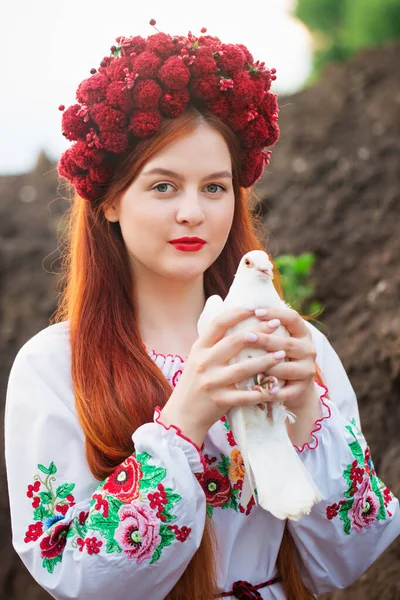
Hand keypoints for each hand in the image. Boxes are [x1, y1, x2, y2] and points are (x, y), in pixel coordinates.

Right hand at [159, 306, 287, 446]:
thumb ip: (212, 340)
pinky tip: (276, 387)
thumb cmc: (194, 383)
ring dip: (266, 360)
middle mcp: (203, 363)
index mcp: (198, 349)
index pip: (219, 323)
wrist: (182, 415)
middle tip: (277, 324)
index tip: (256, 308)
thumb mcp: (197, 358)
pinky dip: (262, 391)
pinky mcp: (219, 401)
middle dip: (259, 331)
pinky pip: (245, 395)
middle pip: (234, 341)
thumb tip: (227, 312)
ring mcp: (211, 382)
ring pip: (244, 368)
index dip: (238, 313)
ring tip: (282, 354)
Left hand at [251, 306, 318, 411]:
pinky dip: (274, 391)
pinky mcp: (302, 389)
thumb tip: (225, 301)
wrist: (288, 386)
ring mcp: (307, 370)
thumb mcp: (272, 338)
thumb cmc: (272, 355)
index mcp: (301, 332)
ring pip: (288, 368)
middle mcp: (308, 349)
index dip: (275, 313)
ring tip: (250, 365)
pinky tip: (260, 390)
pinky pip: (288, 391)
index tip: (255, 311)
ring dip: (268, 366)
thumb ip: (259, 323)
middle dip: (267, 340)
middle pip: (288, 343)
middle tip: (248, 337)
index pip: (292, 317)